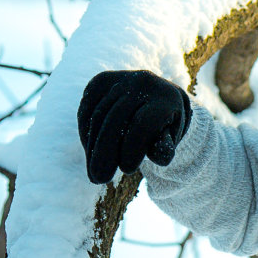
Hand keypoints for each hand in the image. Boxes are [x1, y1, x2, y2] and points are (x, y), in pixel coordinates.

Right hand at [77, 69, 192, 184]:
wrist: (159, 97)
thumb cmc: (166, 126)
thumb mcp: (171, 138)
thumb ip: (165, 147)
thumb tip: (163, 159)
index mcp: (166, 97)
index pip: (144, 124)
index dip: (134, 148)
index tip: (128, 171)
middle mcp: (144, 82)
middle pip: (117, 120)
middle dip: (106, 152)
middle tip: (100, 179)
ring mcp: (121, 78)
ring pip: (98, 115)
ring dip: (93, 147)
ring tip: (94, 173)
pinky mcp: (101, 80)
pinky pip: (87, 108)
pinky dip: (86, 133)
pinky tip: (90, 152)